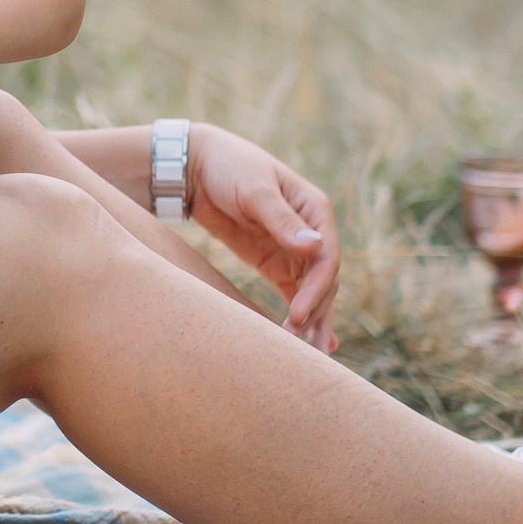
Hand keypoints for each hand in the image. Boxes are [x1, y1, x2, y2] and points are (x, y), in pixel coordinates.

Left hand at [185, 123, 339, 351]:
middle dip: (314, 312)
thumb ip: (281, 219)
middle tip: (297, 345)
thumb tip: (314, 246)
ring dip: (313, 321)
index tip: (297, 315)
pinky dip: (303, 317)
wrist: (196, 167)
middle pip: (324, 281)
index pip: (326, 257)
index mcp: (315, 210)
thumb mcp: (254, 190)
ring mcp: (294, 250)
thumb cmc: (229, 167)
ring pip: (313, 292)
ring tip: (310, 356)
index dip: (316, 289)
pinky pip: (294, 293)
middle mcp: (311, 232)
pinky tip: (310, 345)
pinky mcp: (275, 263)